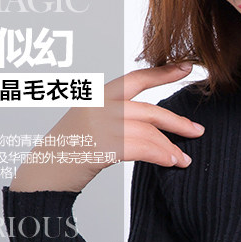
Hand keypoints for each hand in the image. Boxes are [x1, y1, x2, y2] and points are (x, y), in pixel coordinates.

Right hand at [9, 62, 204, 192]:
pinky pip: (143, 149)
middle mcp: (100, 105)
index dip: (164, 72)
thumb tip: (153, 125)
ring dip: (170, 147)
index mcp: (97, 94)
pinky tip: (171, 162)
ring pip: (149, 132)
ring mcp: (101, 125)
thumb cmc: (67, 151)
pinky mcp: (104, 146)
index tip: (187, 66)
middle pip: (150, 110)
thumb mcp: (88, 122)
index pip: (137, 78)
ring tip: (184, 159)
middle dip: (178, 122)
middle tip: (197, 130)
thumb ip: (116, 115)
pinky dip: (161, 155)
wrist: (42, 175)